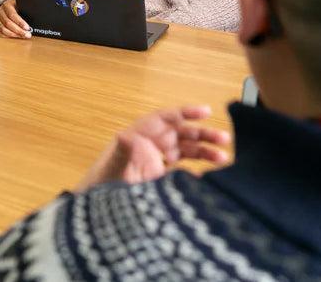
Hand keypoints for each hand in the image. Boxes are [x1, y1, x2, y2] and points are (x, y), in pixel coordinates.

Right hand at [0, 0, 30, 38]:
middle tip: (27, 34)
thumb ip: (26, 9)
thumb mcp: (22, 4)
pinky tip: (15, 36)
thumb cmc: (18, 5)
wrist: (10, 5)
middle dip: (18, 30)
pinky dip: (7, 36)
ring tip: (23, 36)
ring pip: (3, 29)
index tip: (27, 27)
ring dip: (14, 34)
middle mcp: (0, 11)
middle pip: (7, 23)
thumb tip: (36, 16)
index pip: (12, 15)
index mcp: (7, 4)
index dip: (20, 22)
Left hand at [74, 105, 230, 191]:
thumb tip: (125, 135)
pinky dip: (196, 174)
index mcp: (139, 136)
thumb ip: (122, 152)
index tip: (206, 112)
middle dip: (203, 135)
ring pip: (186, 151)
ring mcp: (156, 162)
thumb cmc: (101, 183)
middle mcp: (150, 145)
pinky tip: (209, 180)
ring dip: (205, 153)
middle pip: (181, 134)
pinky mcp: (160, 179)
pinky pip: (182, 171)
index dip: (185, 113)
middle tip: (224, 139)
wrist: (97, 208)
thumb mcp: (112, 166)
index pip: (165, 118)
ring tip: (224, 159)